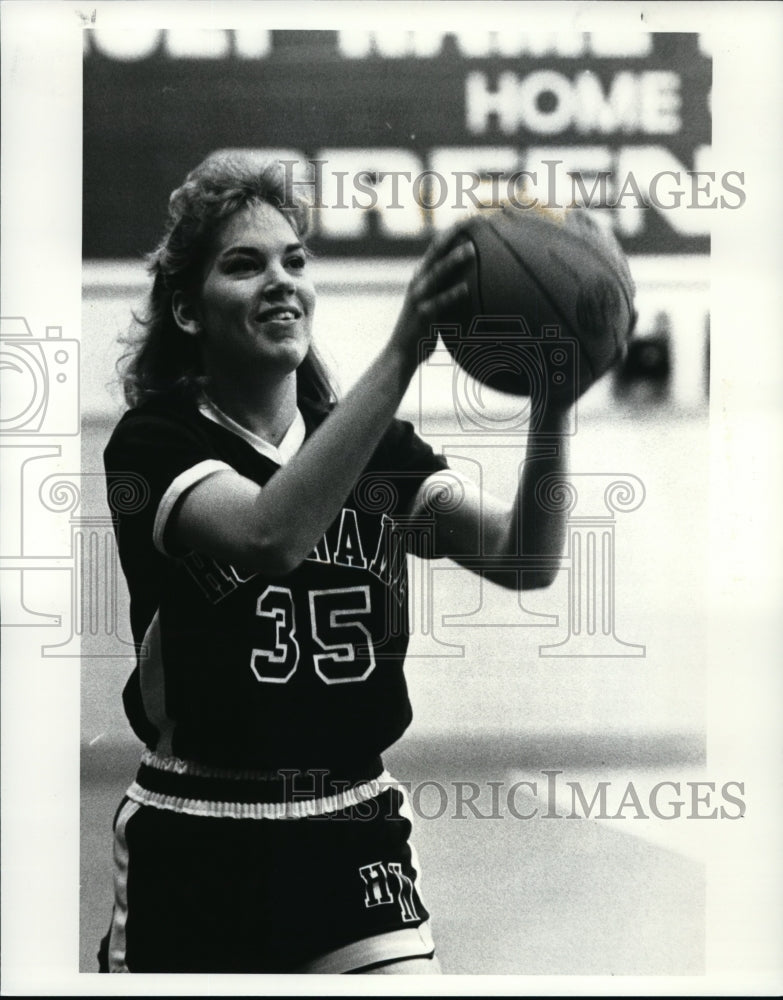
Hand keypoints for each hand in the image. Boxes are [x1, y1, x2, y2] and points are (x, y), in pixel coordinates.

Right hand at [391, 234, 474, 367]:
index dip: (450, 233)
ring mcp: (419, 298)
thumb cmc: (422, 330)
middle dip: (451, 236)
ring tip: (470, 249)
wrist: (401, 353)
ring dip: (453, 260)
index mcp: (421, 277)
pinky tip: (466, 288)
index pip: (436, 249)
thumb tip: (469, 284)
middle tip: (469, 222)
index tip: (466, 218)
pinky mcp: (422, 315)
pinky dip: (452, 294)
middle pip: (435, 253)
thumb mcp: (432, 304)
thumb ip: (444, 291)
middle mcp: (418, 283)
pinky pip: (439, 302)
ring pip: (437, 274)